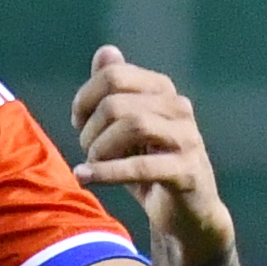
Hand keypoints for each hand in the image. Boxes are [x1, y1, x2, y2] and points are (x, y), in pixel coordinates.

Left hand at [70, 45, 234, 265]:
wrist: (187, 214)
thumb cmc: (151, 168)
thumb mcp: (126, 129)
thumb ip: (114, 91)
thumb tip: (106, 51)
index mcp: (162, 90)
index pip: (113, 76)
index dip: (85, 99)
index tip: (78, 123)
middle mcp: (179, 107)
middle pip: (117, 102)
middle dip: (90, 129)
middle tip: (88, 151)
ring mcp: (187, 138)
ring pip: (132, 126)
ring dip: (100, 149)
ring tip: (92, 164)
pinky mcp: (187, 170)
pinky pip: (142, 166)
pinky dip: (107, 172)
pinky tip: (85, 177)